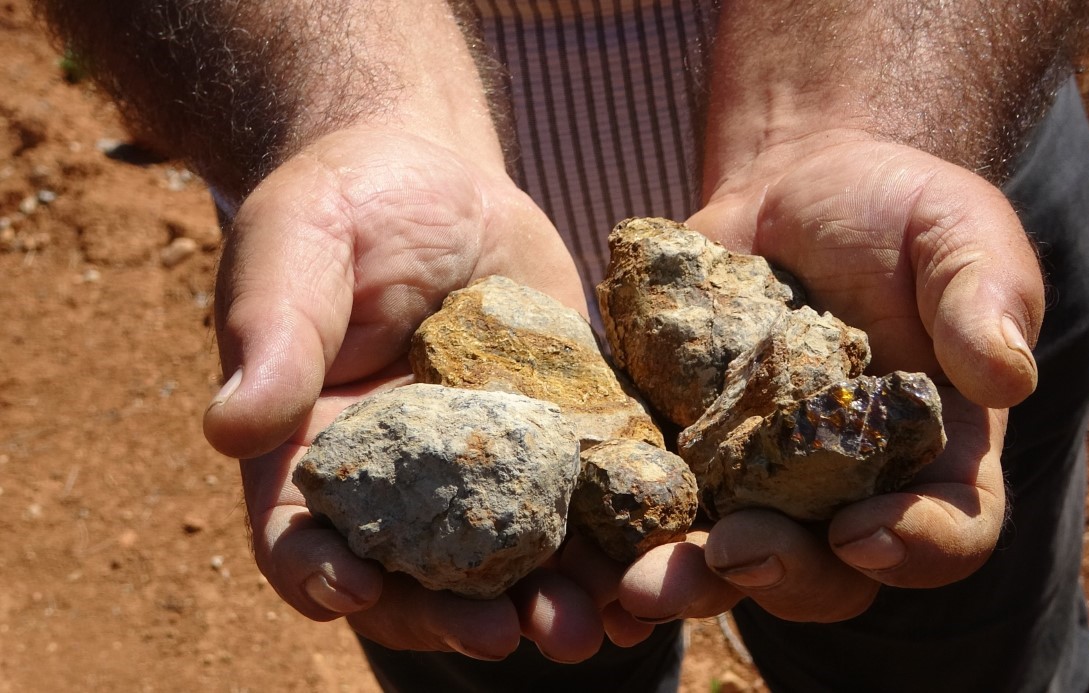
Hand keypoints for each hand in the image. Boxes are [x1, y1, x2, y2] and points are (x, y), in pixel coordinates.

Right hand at [206, 126, 612, 661]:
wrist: (438, 179)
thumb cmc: (342, 207)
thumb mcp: (293, 250)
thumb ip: (272, 335)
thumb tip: (229, 428)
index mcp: (314, 456)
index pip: (302, 542)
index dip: (323, 578)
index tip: (359, 591)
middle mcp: (402, 485)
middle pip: (420, 577)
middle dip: (459, 616)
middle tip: (506, 635)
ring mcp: (488, 468)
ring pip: (515, 560)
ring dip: (553, 601)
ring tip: (602, 625)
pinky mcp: (560, 437)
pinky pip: (587, 499)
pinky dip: (620, 539)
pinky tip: (657, 558)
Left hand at [619, 131, 1043, 622]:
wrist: (799, 188)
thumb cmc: (898, 211)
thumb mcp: (959, 232)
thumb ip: (985, 296)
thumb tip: (1005, 375)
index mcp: (937, 456)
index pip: (949, 530)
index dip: (918, 548)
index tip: (868, 533)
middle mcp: (849, 490)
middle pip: (828, 570)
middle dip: (783, 575)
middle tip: (733, 555)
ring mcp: (760, 480)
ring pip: (730, 558)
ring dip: (688, 579)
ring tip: (640, 583)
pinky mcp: (686, 450)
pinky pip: (657, 504)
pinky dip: (624, 528)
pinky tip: (585, 536)